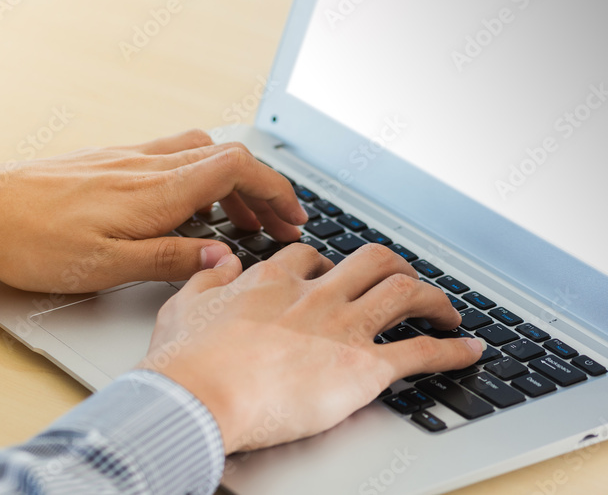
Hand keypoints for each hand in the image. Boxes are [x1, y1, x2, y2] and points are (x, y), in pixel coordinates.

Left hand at [0, 129, 307, 292]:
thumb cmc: (33, 241)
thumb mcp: (105, 267)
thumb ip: (169, 259)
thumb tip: (223, 257)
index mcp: (153, 191)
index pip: (235, 168)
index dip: (274, 188)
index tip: (292, 215)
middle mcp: (144, 165)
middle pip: (224, 157)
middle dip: (261, 187)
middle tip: (277, 223)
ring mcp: (125, 159)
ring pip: (197, 152)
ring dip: (229, 179)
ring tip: (238, 217)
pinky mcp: (107, 162)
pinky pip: (168, 155)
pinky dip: (196, 174)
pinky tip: (185, 203)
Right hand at [138, 243, 482, 453]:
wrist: (199, 394)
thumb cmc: (187, 360)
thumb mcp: (183, 304)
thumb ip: (206, 277)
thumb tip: (219, 259)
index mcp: (272, 282)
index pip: (309, 259)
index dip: (325, 266)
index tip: (330, 276)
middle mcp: (314, 296)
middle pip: (370, 261)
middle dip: (392, 267)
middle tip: (402, 278)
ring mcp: (342, 328)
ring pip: (404, 293)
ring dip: (433, 297)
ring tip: (446, 309)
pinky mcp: (363, 368)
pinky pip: (421, 352)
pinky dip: (453, 351)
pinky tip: (471, 351)